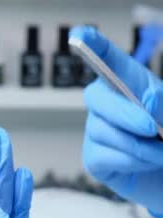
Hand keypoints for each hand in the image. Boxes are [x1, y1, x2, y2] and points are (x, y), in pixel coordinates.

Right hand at [73, 26, 162, 217]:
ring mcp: (97, 131)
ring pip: (105, 132)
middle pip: (97, 97)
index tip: (82, 35)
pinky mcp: (94, 158)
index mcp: (130, 85)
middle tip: (153, 128)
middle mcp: (108, 105)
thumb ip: (162, 104)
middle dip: (124, 113)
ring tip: (161, 153)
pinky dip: (132, 161)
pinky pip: (106, 156)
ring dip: (140, 146)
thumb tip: (146, 100)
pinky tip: (145, 162)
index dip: (93, 47)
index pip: (108, 61)